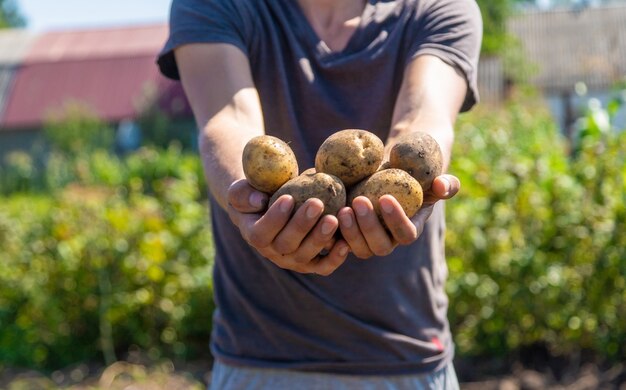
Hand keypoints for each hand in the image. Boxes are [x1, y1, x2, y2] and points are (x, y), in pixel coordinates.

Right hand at [226, 179, 350, 274]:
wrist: (273, 206)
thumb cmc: (256, 193)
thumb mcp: (242, 190)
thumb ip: (244, 194)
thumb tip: (259, 200)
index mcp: (254, 235)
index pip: (261, 233)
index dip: (274, 219)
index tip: (288, 198)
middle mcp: (273, 252)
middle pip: (286, 245)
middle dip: (302, 225)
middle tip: (316, 203)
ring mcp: (293, 260)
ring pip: (305, 256)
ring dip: (320, 239)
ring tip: (333, 219)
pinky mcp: (312, 263)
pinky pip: (323, 267)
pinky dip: (335, 258)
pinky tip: (345, 242)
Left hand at [337, 174, 459, 258]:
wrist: (386, 172)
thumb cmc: (412, 173)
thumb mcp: (430, 174)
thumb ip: (445, 182)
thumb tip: (442, 185)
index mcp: (410, 228)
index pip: (406, 234)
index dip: (396, 220)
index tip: (385, 197)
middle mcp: (389, 239)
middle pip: (380, 246)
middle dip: (369, 227)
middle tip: (358, 202)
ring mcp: (367, 240)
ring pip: (359, 249)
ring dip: (350, 232)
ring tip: (342, 209)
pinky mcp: (349, 236)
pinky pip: (340, 244)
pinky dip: (333, 234)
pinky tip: (327, 216)